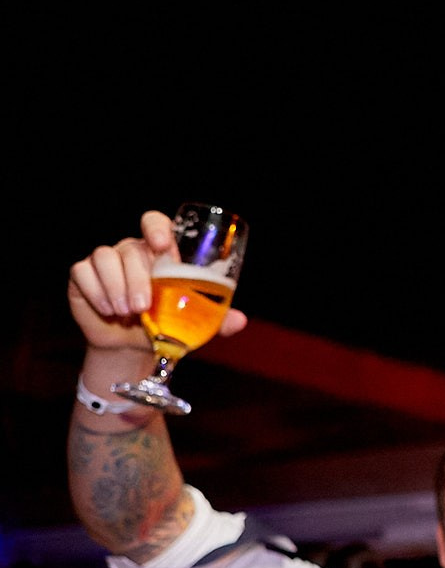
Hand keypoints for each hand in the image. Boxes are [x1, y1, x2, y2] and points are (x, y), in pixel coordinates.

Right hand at [69, 211, 247, 353]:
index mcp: (159, 252)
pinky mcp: (82, 275)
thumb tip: (240, 321)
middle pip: (131, 249)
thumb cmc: (166, 325)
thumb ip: (215, 319)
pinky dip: (96, 292)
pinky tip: (108, 310)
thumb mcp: (192, 323)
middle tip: (143, 307)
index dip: (156, 228)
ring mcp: (105, 261)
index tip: (161, 246)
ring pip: (104, 258)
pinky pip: (82, 273)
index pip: (155, 222)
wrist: (132, 345)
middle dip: (137, 278)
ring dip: (116, 287)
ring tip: (128, 313)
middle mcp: (131, 251)